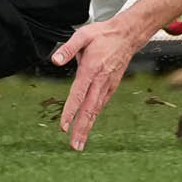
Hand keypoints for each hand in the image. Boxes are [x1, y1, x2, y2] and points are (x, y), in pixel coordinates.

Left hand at [51, 16, 144, 149]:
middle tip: (74, 146)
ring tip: (79, 143)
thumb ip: (68, 48)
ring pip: (95, 110)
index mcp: (91, 70)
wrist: (127, 36)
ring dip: (87, 127)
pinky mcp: (111, 86)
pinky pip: (100, 104)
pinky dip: (94, 117)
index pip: (78, 95)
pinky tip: (88, 126)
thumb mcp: (82, 35)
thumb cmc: (101, 35)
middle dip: (81, 128)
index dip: (70, 111)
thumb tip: (54, 61)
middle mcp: (100, 81)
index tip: (64, 126)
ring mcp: (107, 86)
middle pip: (89, 109)